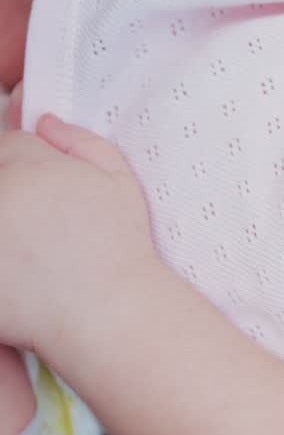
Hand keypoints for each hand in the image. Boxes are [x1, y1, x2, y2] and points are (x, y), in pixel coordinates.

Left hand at [0, 115, 156, 351]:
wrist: (107, 311)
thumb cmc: (119, 251)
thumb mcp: (120, 182)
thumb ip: (82, 142)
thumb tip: (47, 122)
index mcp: (27, 164)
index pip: (8, 145)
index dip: (27, 167)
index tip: (40, 191)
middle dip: (13, 195)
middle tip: (35, 227)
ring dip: (8, 228)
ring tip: (29, 253)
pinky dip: (3, 268)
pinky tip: (17, 276)